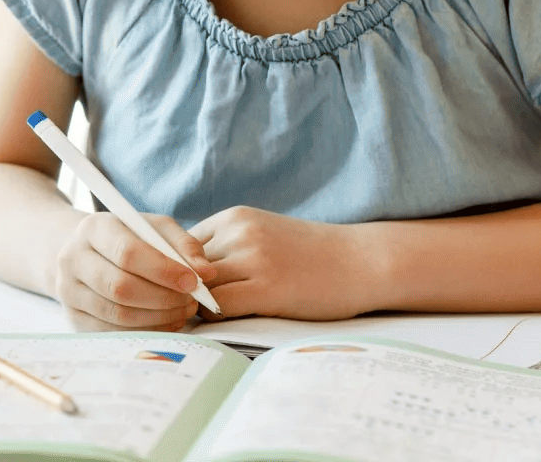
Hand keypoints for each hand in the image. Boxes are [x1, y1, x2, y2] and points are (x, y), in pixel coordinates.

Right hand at [50, 211, 217, 331]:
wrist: (88, 252)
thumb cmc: (129, 238)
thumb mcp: (155, 228)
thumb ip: (184, 245)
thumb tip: (206, 273)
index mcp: (94, 228)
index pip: (128, 253)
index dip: (164, 271)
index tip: (194, 282)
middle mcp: (73, 259)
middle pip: (121, 287)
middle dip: (164, 298)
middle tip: (192, 301)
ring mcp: (69, 291)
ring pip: (118, 315)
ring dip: (158, 317)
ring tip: (182, 310)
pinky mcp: (74, 318)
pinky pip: (113, 333)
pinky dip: (146, 331)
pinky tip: (166, 321)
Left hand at [191, 206, 379, 321]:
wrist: (361, 261)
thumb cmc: (311, 255)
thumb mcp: (263, 234)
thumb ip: (227, 246)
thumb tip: (184, 273)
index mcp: (234, 217)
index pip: (180, 245)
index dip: (179, 271)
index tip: (187, 290)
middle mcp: (239, 232)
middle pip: (184, 266)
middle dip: (182, 289)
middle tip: (187, 311)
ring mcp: (253, 258)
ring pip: (197, 287)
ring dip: (196, 306)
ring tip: (209, 319)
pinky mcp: (267, 288)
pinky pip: (218, 307)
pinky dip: (214, 318)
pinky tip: (229, 322)